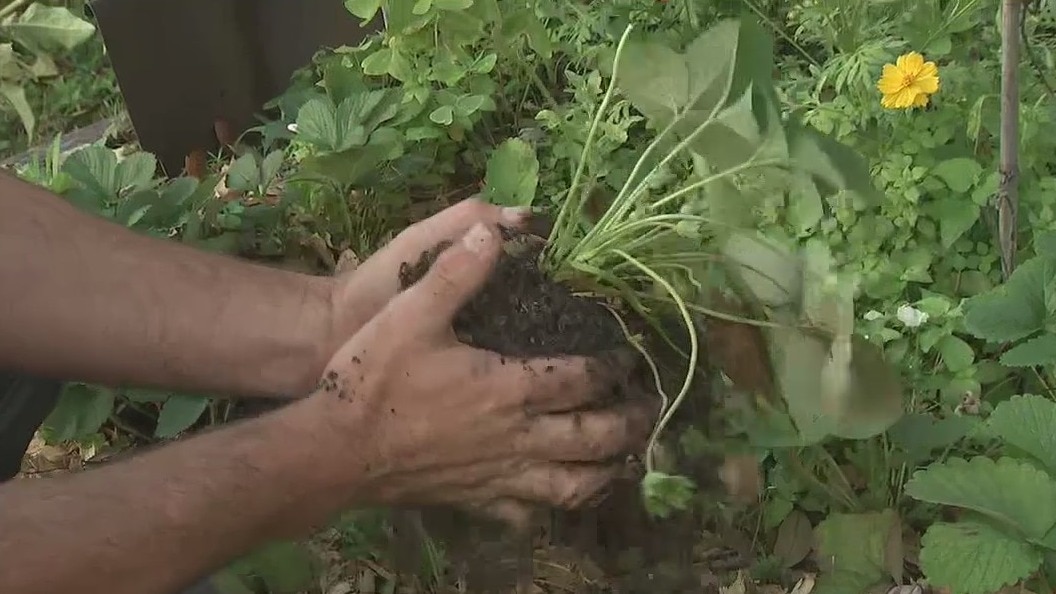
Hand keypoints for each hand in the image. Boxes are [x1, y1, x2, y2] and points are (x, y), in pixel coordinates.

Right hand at [310, 222, 652, 524]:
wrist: (335, 451)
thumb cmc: (372, 379)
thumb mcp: (411, 314)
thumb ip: (457, 273)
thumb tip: (493, 230)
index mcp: (510, 389)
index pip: (583, 379)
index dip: (613, 366)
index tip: (629, 355)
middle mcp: (517, 438)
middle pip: (595, 438)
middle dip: (630, 423)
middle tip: (649, 408)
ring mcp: (500, 477)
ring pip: (574, 486)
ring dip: (608, 472)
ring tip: (626, 459)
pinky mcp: (476, 501)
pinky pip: (527, 512)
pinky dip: (551, 505)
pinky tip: (555, 495)